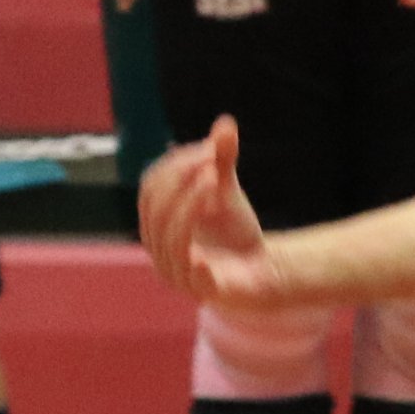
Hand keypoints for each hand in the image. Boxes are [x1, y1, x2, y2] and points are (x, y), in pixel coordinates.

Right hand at [138, 117, 279, 308]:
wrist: (263, 269)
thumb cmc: (233, 230)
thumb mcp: (226, 190)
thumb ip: (222, 159)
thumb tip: (225, 122)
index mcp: (156, 221)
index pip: (151, 187)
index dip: (176, 164)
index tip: (208, 148)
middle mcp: (158, 247)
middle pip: (155, 210)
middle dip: (181, 180)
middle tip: (213, 160)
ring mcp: (176, 272)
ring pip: (169, 238)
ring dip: (190, 205)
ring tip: (215, 179)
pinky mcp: (200, 291)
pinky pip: (188, 276)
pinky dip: (193, 259)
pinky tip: (206, 246)